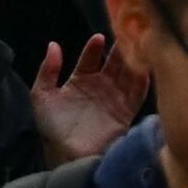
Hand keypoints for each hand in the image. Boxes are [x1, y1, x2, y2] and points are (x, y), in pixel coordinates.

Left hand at [31, 32, 140, 164]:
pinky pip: (138, 92)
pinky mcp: (127, 111)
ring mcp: (115, 98)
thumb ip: (48, 70)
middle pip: (114, 61)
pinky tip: (145, 65)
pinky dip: (143, 78)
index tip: (98, 37)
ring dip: (133, 59)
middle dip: (120, 47)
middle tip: (126, 31)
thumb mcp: (42, 96)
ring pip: (128, 72)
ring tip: (138, 44)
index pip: (91, 57)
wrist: (67, 156)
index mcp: (80, 81)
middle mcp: (100, 86)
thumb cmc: (52, 128)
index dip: (95, 47)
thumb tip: (53, 44)